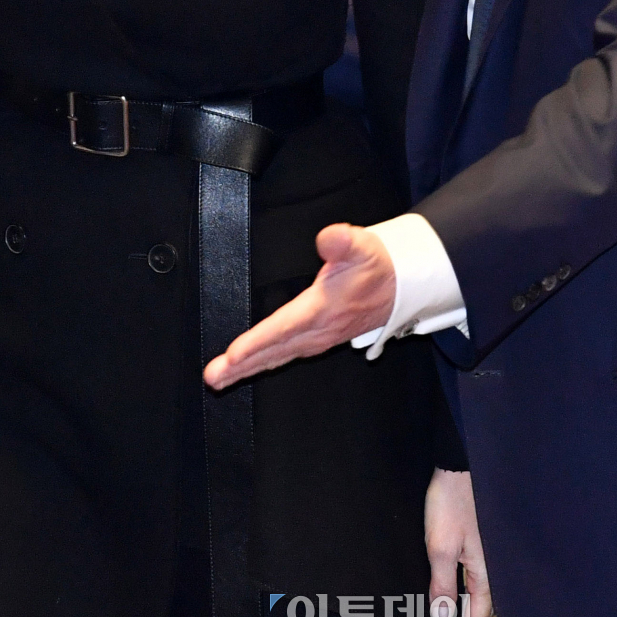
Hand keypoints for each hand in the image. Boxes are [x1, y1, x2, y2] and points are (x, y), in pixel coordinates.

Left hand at [203, 224, 394, 388]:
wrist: (403, 285)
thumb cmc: (378, 265)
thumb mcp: (363, 246)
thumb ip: (343, 241)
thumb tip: (328, 238)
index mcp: (323, 310)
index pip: (283, 329)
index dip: (256, 343)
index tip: (232, 355)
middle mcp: (319, 330)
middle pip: (274, 351)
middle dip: (242, 366)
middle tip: (213, 377)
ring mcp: (320, 338)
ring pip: (278, 357)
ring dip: (249, 368)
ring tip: (222, 378)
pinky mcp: (320, 339)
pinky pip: (286, 355)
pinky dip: (265, 362)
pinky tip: (252, 366)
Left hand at [426, 467, 492, 616]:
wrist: (457, 465)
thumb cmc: (451, 502)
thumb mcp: (440, 546)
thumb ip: (442, 585)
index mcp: (484, 572)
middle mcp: (488, 566)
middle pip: (481, 610)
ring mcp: (482, 553)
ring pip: (477, 594)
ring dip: (466, 615)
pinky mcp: (474, 541)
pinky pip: (472, 578)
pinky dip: (464, 595)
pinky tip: (454, 595)